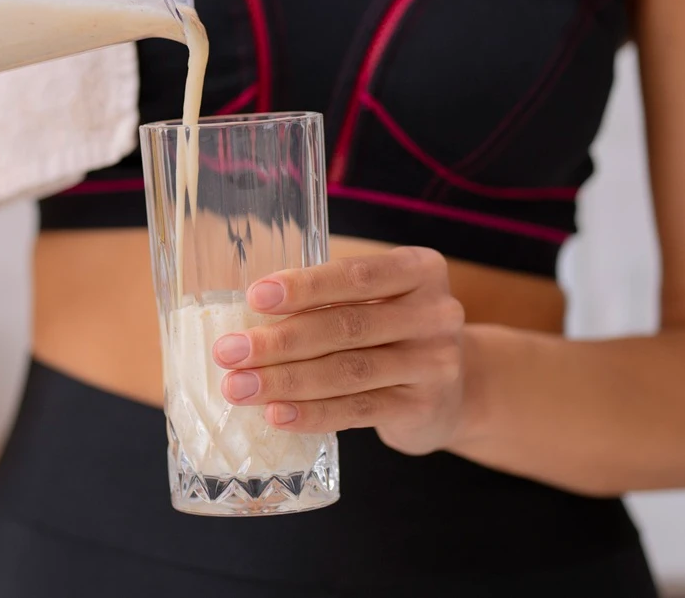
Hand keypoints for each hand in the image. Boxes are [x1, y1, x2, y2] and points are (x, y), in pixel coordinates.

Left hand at [213, 246, 467, 455]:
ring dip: (285, 380)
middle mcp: (436, 313)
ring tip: (239, 387)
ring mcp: (435, 363)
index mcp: (419, 270)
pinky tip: (277, 414)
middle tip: (228, 352)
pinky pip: (358, 410)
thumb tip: (245, 315)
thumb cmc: (391, 332)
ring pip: (348, 372)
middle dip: (280, 340)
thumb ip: (328, 299)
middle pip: (346, 326)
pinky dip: (313, 413)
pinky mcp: (423, 407)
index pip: (356, 276)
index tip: (254, 297)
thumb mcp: (375, 301)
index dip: (304, 286)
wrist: (455, 390)